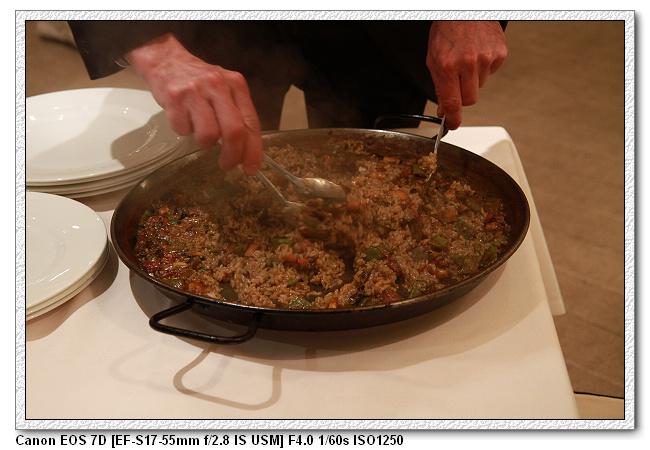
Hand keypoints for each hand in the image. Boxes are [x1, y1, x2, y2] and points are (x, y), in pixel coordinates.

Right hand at [126, 33, 262, 174]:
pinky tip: (182, 117)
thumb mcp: (225, 90)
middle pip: (234, 131)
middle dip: (232, 155)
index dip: (253, 150)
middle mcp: (218, 85)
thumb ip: (237, 115)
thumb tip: (247, 151)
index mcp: (236, 85)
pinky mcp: (175, 96)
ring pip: (208, 135)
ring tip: (199, 131)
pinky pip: (183, 129)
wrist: (166, 60)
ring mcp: (196, 90)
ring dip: (204, 142)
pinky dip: (183, 130)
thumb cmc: (199, 81)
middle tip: (227, 165)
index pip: (251, 123)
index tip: (251, 168)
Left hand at [426, 21, 507, 129]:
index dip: (453, 119)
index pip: (452, 102)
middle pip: (469, 100)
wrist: (464, 9)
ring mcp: (486, 58)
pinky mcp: (499, 53)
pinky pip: (491, 72)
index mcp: (447, 65)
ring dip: (472, 79)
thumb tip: (443, 109)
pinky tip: (478, 53)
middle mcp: (467, 62)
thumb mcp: (434, 59)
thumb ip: (439, 86)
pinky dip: (484, 67)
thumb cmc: (447, 30)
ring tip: (467, 59)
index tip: (453, 125)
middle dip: (462, 96)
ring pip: (480, 86)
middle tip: (458, 82)